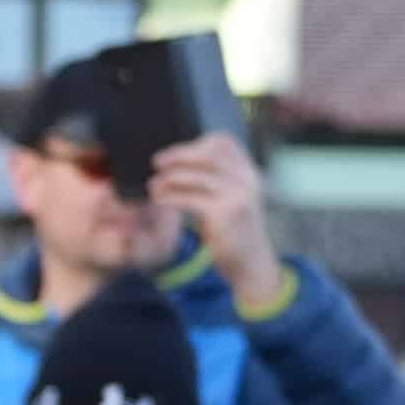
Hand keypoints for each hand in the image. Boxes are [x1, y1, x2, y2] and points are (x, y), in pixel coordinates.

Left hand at [154, 130, 290, 314]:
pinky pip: (191, 198)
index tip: (174, 154)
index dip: (196, 144)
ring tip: (154, 185)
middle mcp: (247, 179)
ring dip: (170, 178)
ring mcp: (239, 195)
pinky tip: (159, 199)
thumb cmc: (233, 230)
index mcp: (248, 171)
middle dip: (179, 155)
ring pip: (198, 176)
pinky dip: (171, 196)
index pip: (223, 142)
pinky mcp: (226, 213)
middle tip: (157, 162)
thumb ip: (213, 177)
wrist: (250, 263)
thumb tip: (177, 159)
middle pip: (209, 154)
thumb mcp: (229, 196)